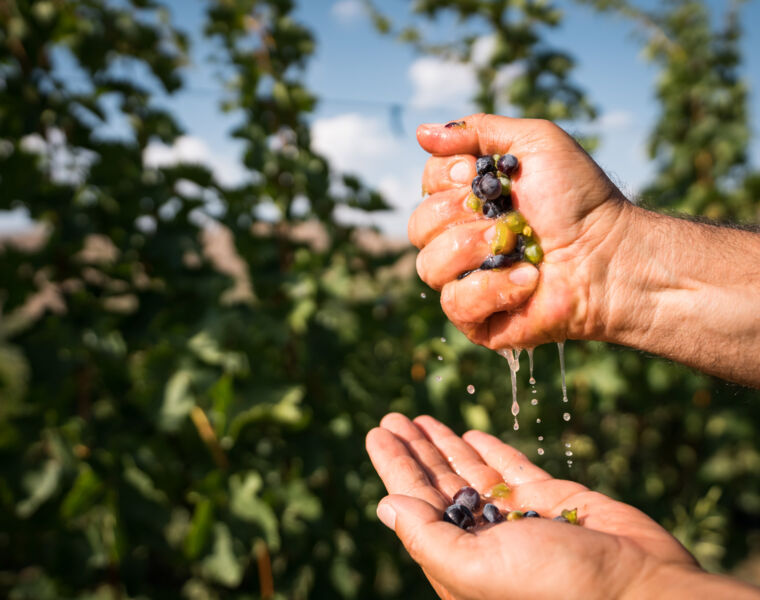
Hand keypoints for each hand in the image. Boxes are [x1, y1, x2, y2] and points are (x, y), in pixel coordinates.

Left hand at [366, 413, 698, 599]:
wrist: (641, 592)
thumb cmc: (556, 589)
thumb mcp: (476, 568)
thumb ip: (427, 537)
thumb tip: (385, 506)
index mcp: (460, 560)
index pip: (416, 503)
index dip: (395, 466)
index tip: (376, 433)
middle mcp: (485, 539)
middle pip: (439, 484)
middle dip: (415, 450)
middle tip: (392, 417)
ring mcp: (519, 518)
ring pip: (471, 473)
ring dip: (444, 445)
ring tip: (419, 418)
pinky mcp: (552, 501)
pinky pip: (512, 469)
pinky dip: (490, 451)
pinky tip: (470, 435)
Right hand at [410, 113, 630, 349]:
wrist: (611, 252)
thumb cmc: (579, 198)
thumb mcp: (534, 143)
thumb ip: (478, 130)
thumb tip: (421, 133)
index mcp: (469, 200)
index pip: (426, 185)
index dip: (446, 178)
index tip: (477, 174)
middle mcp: (461, 240)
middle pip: (418, 227)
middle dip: (459, 216)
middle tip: (506, 217)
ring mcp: (467, 281)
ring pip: (429, 267)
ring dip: (473, 251)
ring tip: (518, 247)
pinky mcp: (479, 320)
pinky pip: (455, 304)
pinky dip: (493, 289)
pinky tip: (529, 280)